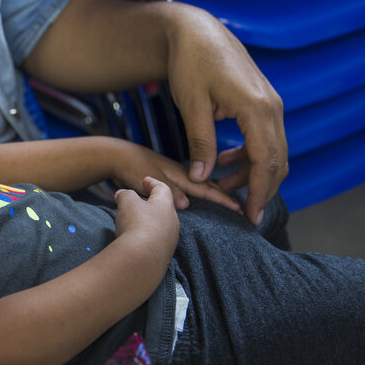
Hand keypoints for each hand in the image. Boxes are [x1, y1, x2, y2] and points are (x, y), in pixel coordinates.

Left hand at [108, 139, 240, 213]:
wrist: (116, 154)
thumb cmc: (130, 166)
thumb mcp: (148, 178)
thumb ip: (167, 190)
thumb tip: (187, 205)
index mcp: (180, 173)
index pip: (207, 188)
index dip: (224, 199)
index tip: (241, 210)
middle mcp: (183, 173)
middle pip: (211, 185)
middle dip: (229, 195)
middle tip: (248, 208)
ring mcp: (178, 173)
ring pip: (205, 184)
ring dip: (220, 192)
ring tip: (235, 202)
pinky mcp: (172, 175)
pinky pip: (196, 184)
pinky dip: (207, 189)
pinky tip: (210, 194)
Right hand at [112, 178, 178, 258]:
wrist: (142, 258)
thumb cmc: (137, 223)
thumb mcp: (127, 201)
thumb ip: (125, 194)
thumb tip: (123, 195)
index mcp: (166, 205)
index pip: (163, 189)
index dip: (153, 183)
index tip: (145, 180)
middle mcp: (172, 222)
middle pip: (161, 208)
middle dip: (148, 203)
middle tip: (135, 200)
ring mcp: (169, 239)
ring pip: (159, 224)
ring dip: (147, 220)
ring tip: (131, 220)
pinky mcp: (163, 254)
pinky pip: (155, 239)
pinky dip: (145, 234)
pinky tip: (134, 236)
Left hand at [166, 7, 286, 224]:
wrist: (195, 30)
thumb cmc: (190, 62)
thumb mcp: (191, 104)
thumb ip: (200, 143)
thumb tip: (202, 177)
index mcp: (256, 108)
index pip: (266, 161)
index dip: (260, 191)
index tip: (250, 216)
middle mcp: (272, 107)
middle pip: (277, 159)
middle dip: (261, 189)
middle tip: (244, 213)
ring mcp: (270, 103)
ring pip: (272, 149)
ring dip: (252, 172)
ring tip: (222, 188)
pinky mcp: (261, 101)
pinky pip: (263, 136)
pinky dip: (248, 154)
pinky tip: (223, 163)